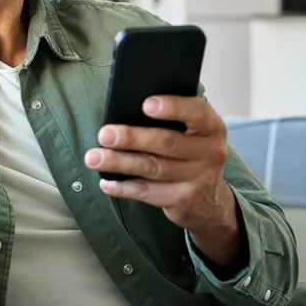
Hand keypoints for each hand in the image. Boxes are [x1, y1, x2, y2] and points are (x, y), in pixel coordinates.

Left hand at [83, 95, 243, 267]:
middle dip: (132, 137)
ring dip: (119, 162)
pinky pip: (147, 192)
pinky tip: (106, 182)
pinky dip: (123, 187)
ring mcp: (198, 179)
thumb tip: (127, 108)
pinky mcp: (182, 201)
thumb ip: (173, 120)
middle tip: (105, 134)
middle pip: (167, 143)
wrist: (210, 201)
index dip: (173, 107)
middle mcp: (210, 153)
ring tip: (93, 158)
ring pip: (153, 168)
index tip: (146, 104)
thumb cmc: (191, 153)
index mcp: (212, 128)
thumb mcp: (193, 134)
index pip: (197, 112)